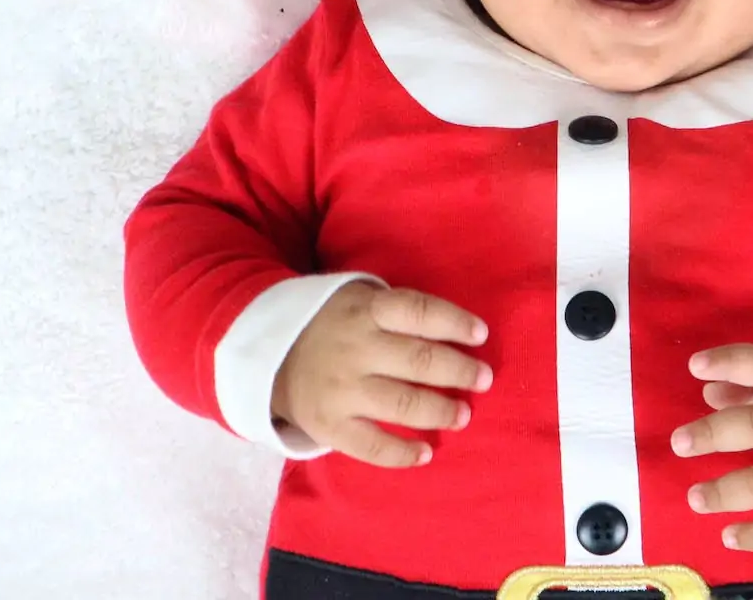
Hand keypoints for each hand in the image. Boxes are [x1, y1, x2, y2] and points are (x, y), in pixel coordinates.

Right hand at [271, 282, 491, 467]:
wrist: (269, 358)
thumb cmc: (334, 326)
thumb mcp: (359, 300)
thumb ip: (398, 313)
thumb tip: (457, 334)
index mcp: (366, 310)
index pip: (419, 312)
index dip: (455, 322)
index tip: (481, 335)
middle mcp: (355, 348)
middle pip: (419, 360)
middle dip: (460, 372)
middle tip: (483, 380)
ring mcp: (342, 390)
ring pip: (404, 405)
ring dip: (441, 412)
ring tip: (463, 415)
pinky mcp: (330, 426)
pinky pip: (373, 446)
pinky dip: (404, 453)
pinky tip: (427, 452)